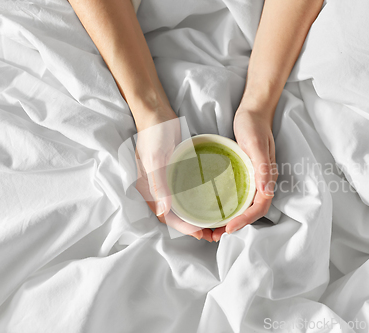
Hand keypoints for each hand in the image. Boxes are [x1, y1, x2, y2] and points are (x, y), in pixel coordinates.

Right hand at [134, 108, 212, 241]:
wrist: (156, 113)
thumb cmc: (153, 135)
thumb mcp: (155, 159)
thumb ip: (159, 184)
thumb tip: (164, 211)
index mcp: (151, 191)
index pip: (168, 218)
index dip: (184, 228)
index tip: (202, 233)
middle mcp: (160, 190)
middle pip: (177, 215)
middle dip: (195, 226)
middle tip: (215, 231)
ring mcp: (169, 182)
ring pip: (184, 205)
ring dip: (198, 215)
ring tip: (217, 221)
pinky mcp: (178, 173)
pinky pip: (189, 192)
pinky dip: (200, 199)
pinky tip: (214, 200)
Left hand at [212, 108, 276, 240]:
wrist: (253, 112)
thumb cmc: (254, 126)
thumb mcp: (256, 145)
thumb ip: (262, 167)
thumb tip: (266, 191)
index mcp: (266, 178)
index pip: (259, 207)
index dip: (245, 220)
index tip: (228, 228)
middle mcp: (261, 181)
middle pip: (250, 212)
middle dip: (235, 225)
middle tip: (214, 235)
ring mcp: (253, 178)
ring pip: (243, 206)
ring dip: (230, 219)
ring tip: (211, 228)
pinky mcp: (244, 173)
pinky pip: (237, 196)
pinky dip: (227, 206)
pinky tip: (214, 208)